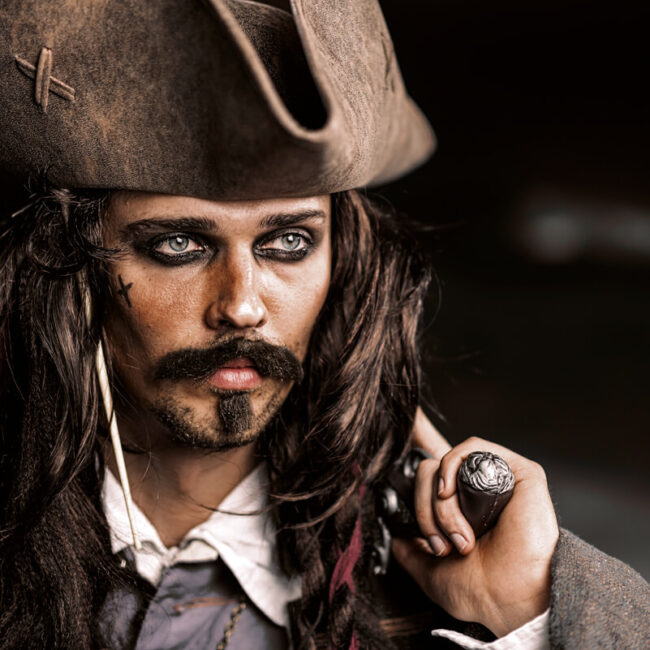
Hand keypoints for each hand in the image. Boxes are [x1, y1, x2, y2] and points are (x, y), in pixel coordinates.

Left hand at [393, 415, 558, 636]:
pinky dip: (451, 466)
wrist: (512, 598)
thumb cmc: (482, 592)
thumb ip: (412, 553)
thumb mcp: (433, 573)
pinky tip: (450, 493)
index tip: (407, 522)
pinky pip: (473, 448)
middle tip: (442, 545)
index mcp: (462, 512)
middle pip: (430, 473)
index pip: (428, 482)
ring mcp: (497, 479)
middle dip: (426, 511)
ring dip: (441, 502)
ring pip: (446, 462)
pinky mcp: (518, 471)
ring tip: (460, 537)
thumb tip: (397, 539)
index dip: (416, 493)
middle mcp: (478, 493)